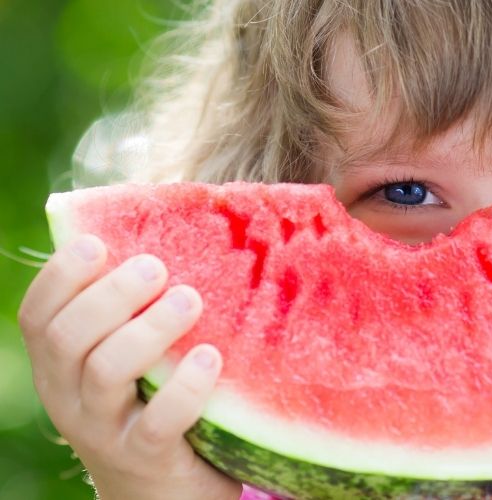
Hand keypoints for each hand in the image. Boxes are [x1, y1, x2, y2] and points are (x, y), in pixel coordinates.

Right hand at [17, 236, 241, 499]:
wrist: (161, 497)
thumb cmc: (152, 406)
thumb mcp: (129, 363)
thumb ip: (132, 314)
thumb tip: (166, 234)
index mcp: (60, 366)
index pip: (37, 315)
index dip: (60, 276)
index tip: (99, 244)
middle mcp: (69, 397)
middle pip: (69, 336)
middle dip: (110, 294)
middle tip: (157, 267)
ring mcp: (104, 430)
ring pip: (106, 371)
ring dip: (148, 329)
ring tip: (189, 301)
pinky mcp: (146, 458)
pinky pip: (158, 421)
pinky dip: (185, 386)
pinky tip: (210, 358)